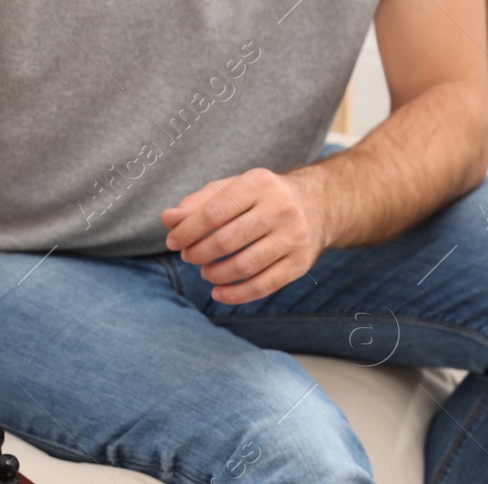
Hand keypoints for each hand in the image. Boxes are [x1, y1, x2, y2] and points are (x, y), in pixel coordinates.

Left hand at [161, 167, 329, 303]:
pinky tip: (219, 292)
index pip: (214, 212)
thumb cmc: (263, 198)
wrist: (319, 206)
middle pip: (227, 240)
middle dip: (198, 253)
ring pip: (244, 266)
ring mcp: (293, 237)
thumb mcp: (234, 189)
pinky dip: (235, 295)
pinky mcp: (300, 263)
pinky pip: (263, 286)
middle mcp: (280, 208)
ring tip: (206, 271)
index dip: (187, 231)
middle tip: (188, 257)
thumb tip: (168, 219)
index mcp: (259, 184)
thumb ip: (200, 203)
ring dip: (216, 274)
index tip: (172, 242)